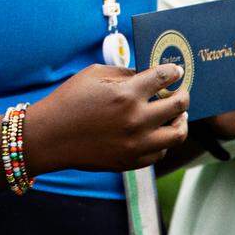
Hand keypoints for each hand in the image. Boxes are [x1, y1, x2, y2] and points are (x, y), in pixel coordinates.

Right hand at [27, 63, 188, 173]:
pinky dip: (164, 141)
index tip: (176, 72)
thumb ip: (124, 73)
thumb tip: (148, 76)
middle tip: (182, 92)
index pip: (163, 78)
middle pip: (178, 105)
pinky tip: (158, 132)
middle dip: (184, 95)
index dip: (173, 72)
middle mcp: (135, 120)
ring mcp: (135, 144)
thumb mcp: (94, 74)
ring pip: (177, 134)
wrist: (50, 137)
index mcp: (126, 94)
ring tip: (178, 115)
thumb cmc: (69, 100)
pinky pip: (160, 152)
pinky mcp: (131, 162)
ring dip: (181, 121)